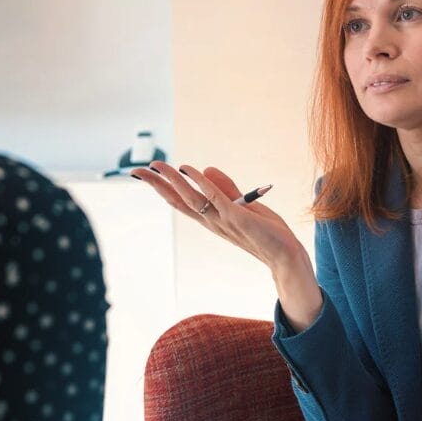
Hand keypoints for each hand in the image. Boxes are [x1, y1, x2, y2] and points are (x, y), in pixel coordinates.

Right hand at [130, 161, 305, 272]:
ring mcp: (222, 220)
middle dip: (157, 185)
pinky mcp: (237, 217)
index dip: (162, 187)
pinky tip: (189, 170)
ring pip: (191, 198)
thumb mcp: (242, 204)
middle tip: (135, 171)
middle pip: (177, 201)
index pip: (180, 201)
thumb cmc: (265, 231)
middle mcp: (211, 221)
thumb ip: (224, 186)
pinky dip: (202, 183)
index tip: (144, 173)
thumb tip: (204, 168)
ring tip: (157, 166)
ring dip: (173, 181)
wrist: (285, 254)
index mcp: (210, 218)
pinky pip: (216, 197)